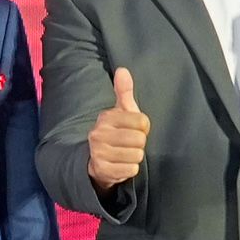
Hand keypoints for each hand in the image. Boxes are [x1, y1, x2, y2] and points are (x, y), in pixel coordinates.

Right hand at [85, 66, 150, 187]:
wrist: (96, 161)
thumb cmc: (116, 133)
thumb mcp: (121, 112)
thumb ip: (124, 91)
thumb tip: (123, 69)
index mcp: (106, 117)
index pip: (142, 122)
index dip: (143, 128)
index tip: (134, 130)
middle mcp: (98, 133)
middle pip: (139, 139)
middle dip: (139, 144)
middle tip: (129, 144)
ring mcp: (98, 152)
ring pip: (136, 155)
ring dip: (134, 157)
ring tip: (125, 155)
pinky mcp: (101, 169)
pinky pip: (130, 169)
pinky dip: (129, 169)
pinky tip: (121, 165)